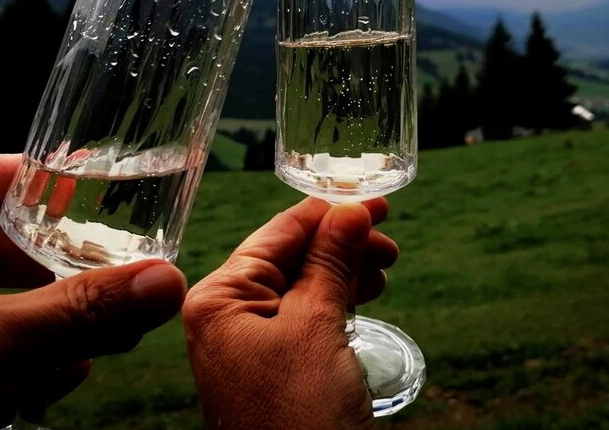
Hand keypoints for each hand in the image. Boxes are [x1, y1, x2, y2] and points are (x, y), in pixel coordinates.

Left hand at [183, 197, 397, 428]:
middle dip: (341, 244)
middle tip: (388, 238)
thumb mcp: (317, 325)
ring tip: (384, 267)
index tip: (374, 200)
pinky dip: (337, 301)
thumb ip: (331, 261)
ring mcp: (248, 342)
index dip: (329, 213)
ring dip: (344, 271)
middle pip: (291, 257)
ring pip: (302, 286)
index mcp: (219, 296)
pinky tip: (364, 292)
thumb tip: (350, 211)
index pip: (278, 233)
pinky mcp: (272, 366)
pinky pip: (305, 317)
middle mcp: (226, 314)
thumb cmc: (299, 411)